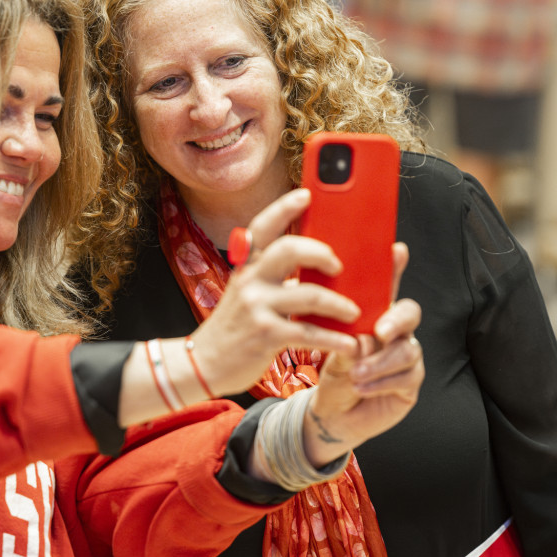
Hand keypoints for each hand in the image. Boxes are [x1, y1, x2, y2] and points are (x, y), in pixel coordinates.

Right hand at [188, 188, 361, 397]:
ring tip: (352, 312)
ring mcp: (257, 307)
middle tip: (339, 266)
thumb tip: (315, 266)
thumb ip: (272, 276)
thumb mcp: (246, 292)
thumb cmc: (234, 326)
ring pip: (309, 294)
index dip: (284, 207)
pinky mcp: (266, 336)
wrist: (204, 362)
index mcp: (247, 266)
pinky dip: (335, 340)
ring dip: (339, 304)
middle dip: (322, 253)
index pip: (263, 226)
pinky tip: (349, 344)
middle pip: (289, 248)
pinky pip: (310, 333)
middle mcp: (250, 280)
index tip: (306, 195)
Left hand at [302, 244, 423, 466]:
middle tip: (380, 331)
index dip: (395, 268)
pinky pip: (406, 376)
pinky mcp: (411, 381)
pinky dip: (381, 382)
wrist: (332, 412)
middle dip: (396, 320)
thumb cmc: (332, 371)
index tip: (397, 250)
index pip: (386, 286)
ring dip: (379, 362)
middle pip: (410, 313)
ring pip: (406, 349)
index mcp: (374, 314)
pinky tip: (362, 387)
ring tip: (355, 373)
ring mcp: (406, 354)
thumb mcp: (332, 348)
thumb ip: (345, 336)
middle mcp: (395, 330)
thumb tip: (361, 337)